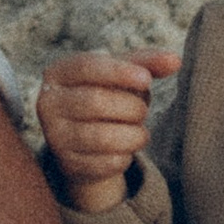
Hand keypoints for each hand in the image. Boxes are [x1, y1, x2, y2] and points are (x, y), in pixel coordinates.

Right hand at [35, 48, 178, 212]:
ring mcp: (55, 136)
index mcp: (58, 73)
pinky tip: (124, 150)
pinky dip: (125, 156)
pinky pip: (105, 163)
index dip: (119, 72)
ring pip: (101, 137)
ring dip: (133, 135)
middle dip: (131, 107)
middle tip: (142, 111)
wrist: (88, 140)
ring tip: (140, 132)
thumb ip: (148, 64)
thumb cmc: (109, 95)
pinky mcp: (67, 164)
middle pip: (95, 102)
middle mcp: (48, 103)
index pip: (86, 66)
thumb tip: (175, 60)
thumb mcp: (123, 76)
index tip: (147, 80)